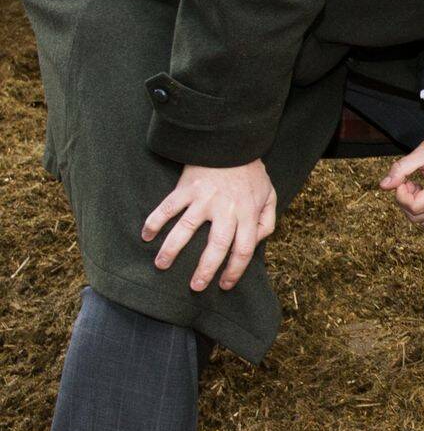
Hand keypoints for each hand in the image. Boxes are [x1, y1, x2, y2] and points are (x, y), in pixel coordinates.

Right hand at [142, 160, 276, 291]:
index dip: (234, 270)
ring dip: (172, 250)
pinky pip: (167, 208)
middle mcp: (226, 209)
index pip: (243, 249)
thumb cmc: (251, 173)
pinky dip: (154, 222)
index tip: (224, 285)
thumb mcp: (269, 195)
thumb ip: (266, 221)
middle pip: (216, 245)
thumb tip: (256, 243)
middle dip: (205, 270)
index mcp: (247, 213)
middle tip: (195, 286)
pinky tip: (146, 236)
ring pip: (186, 229)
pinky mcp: (186, 188)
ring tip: (161, 265)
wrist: (232, 143)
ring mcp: (204, 198)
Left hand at [380, 103, 423, 229]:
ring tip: (416, 186)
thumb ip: (400, 170)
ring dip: (414, 207)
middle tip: (407, 181)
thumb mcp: (421, 154)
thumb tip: (383, 186)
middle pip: (417, 218)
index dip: (400, 195)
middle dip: (405, 201)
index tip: (401, 179)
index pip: (413, 207)